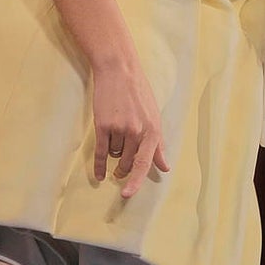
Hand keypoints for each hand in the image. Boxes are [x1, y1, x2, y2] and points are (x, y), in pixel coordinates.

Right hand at [92, 61, 170, 198]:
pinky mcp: (103, 125)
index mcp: (153, 129)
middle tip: (122, 164)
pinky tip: (99, 175)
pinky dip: (99, 165)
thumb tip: (165, 167)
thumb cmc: (139, 93)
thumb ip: (158, 144)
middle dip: (125, 166)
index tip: (127, 194)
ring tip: (117, 135)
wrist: (119, 70)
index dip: (136, 181)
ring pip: (115, 155)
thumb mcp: (154, 117)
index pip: (144, 162)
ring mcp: (119, 128)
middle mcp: (137, 131)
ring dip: (115, 153)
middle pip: (128, 163)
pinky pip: (101, 152)